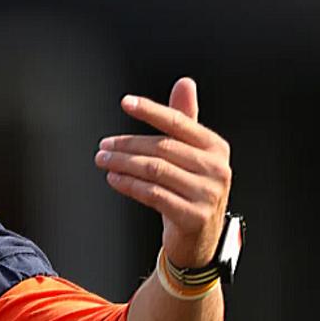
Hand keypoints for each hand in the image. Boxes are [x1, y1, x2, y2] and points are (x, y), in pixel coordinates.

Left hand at [94, 78, 231, 268]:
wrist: (200, 238)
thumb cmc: (191, 190)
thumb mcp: (193, 155)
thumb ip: (185, 121)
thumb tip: (184, 83)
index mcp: (216, 147)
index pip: (179, 123)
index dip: (151, 111)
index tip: (126, 103)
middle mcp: (216, 168)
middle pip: (162, 148)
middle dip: (128, 144)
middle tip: (103, 145)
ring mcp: (207, 194)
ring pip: (155, 171)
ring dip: (123, 164)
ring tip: (103, 160)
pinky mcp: (193, 216)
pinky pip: (153, 195)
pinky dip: (129, 185)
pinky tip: (113, 178)